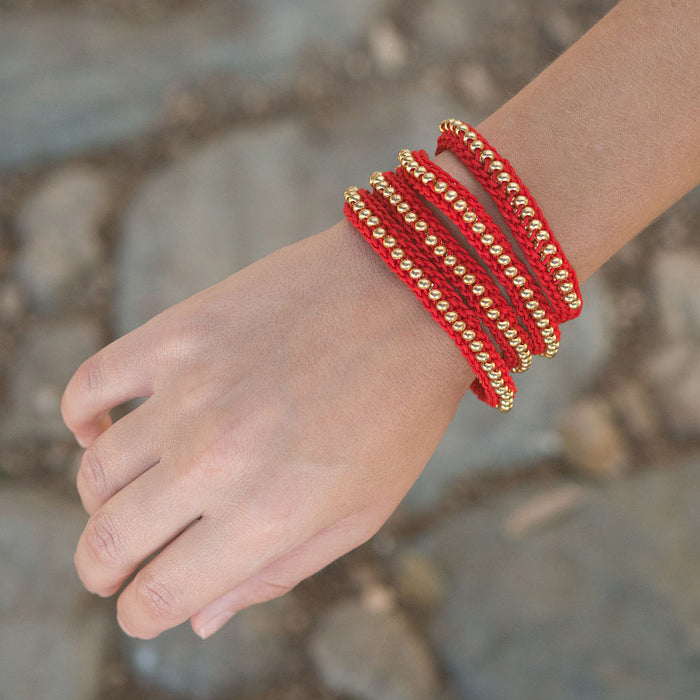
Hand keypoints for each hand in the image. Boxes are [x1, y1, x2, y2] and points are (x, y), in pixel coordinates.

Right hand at [61, 219, 471, 638]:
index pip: (162, 595)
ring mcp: (192, 390)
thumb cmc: (397, 413)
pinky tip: (102, 430)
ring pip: (97, 471)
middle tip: (113, 567)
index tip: (144, 607)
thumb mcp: (361, 513)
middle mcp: (217, 459)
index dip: (142, 614)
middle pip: (109, 542)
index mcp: (269, 516)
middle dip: (103, 570)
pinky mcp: (180, 332)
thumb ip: (275, 574)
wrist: (411, 297)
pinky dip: (82, 417)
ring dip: (101, 502)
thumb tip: (200, 622)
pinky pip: (90, 384)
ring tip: (130, 498)